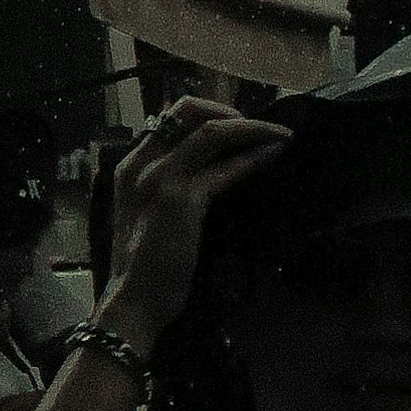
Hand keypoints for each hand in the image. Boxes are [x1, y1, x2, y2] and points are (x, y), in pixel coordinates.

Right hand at [101, 96, 293, 349]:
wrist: (134, 301)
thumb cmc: (145, 267)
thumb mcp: (150, 216)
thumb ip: (169, 188)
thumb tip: (207, 172)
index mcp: (131, 166)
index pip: (168, 119)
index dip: (205, 114)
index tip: (234, 126)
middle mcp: (143, 163)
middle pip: (187, 109)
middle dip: (228, 110)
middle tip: (256, 127)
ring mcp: (161, 178)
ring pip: (213, 130)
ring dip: (252, 127)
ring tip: (279, 133)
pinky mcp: (182, 199)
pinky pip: (226, 167)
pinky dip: (254, 156)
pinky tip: (274, 153)